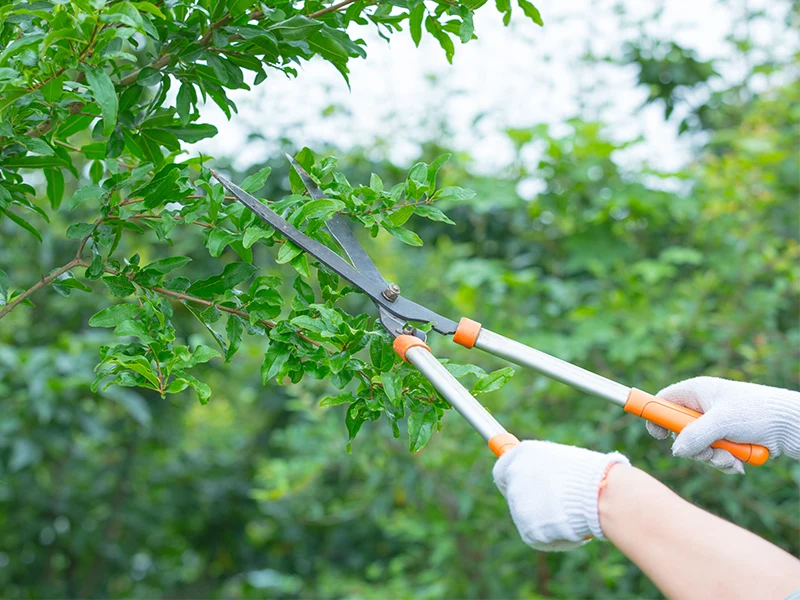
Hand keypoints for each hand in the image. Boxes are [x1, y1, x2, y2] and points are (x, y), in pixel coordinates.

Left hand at [493, 440, 628, 551]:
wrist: (600, 495)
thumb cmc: (591, 475)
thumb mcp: (563, 461)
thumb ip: (545, 469)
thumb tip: (541, 479)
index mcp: (523, 454)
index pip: (502, 470)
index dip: (510, 481)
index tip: (520, 487)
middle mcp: (515, 475)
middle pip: (513, 495)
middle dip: (532, 501)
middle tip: (554, 505)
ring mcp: (518, 503)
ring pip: (528, 517)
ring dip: (544, 519)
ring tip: (572, 514)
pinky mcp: (527, 528)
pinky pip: (537, 537)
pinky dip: (552, 537)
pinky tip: (571, 528)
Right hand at [648, 376, 799, 473]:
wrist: (792, 425)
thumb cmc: (757, 412)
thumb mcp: (722, 421)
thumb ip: (695, 435)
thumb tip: (676, 450)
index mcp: (697, 391)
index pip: (664, 400)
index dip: (656, 416)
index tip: (659, 435)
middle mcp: (703, 407)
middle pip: (679, 431)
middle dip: (694, 447)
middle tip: (706, 453)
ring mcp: (715, 424)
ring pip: (697, 447)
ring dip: (713, 457)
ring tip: (731, 457)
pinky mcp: (727, 439)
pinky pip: (714, 455)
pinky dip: (725, 462)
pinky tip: (739, 461)